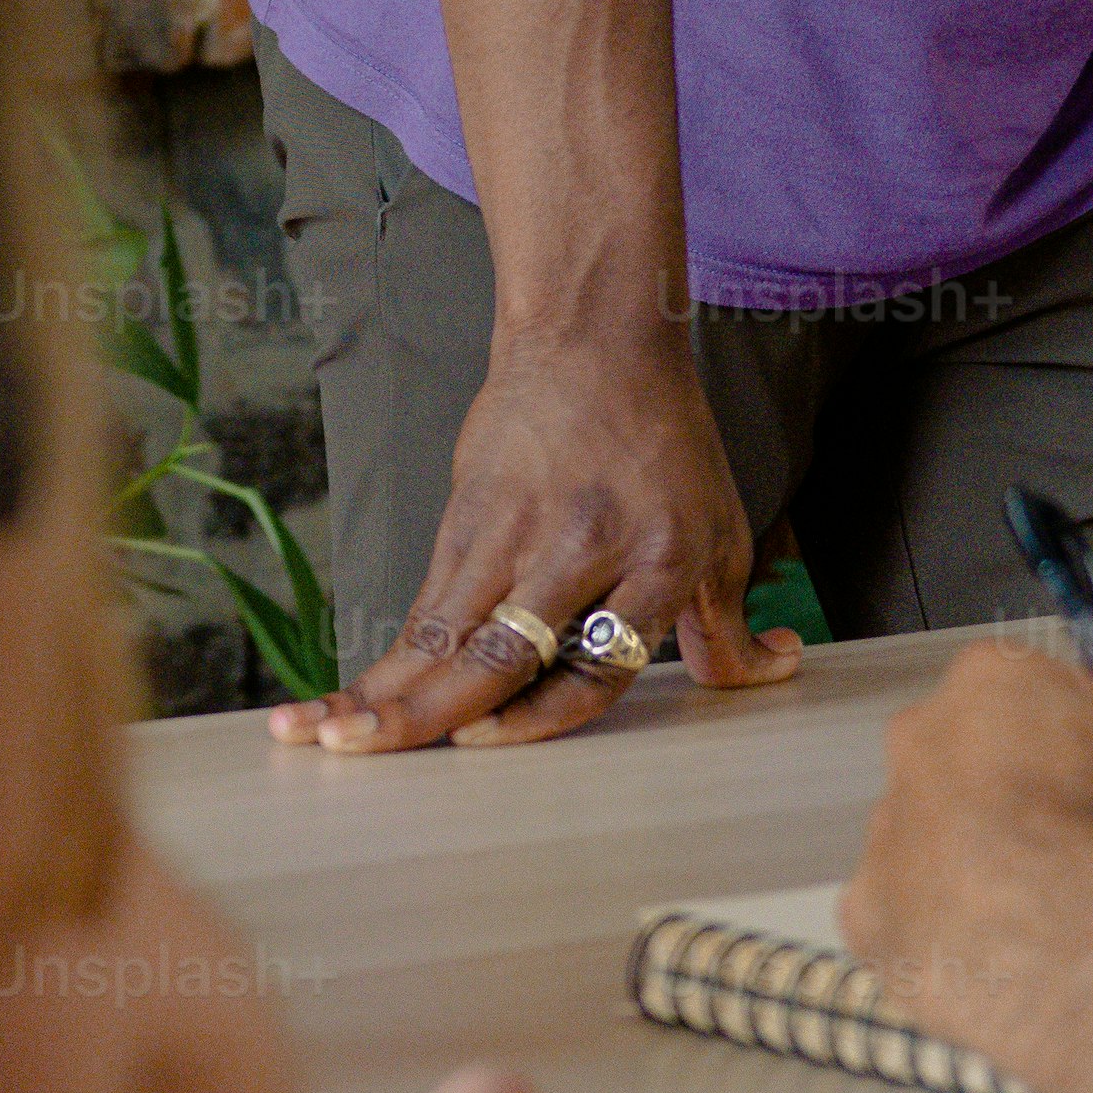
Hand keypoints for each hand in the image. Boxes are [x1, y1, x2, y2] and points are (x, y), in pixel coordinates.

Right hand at [271, 321, 801, 752]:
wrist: (595, 340)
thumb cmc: (663, 442)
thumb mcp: (719, 531)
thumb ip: (726, 621)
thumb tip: (767, 670)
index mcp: (656, 559)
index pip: (596, 663)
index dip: (539, 717)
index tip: (485, 744)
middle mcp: (582, 548)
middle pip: (499, 650)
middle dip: (428, 710)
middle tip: (368, 752)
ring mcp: (516, 528)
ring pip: (443, 627)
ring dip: (382, 686)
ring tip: (325, 735)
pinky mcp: (468, 512)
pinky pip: (428, 599)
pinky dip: (388, 652)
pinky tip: (347, 694)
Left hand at [838, 641, 1092, 1092]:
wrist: (1079, 965)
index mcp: (990, 683)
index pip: (1042, 688)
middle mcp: (921, 742)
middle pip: (988, 760)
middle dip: (1041, 798)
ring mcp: (888, 830)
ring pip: (949, 841)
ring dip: (995, 866)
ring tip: (1064, 915)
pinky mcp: (872, 915)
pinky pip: (917, 917)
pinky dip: (960, 934)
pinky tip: (1014, 955)